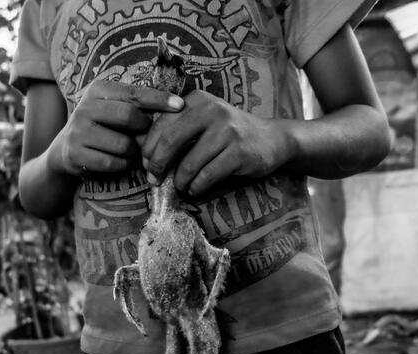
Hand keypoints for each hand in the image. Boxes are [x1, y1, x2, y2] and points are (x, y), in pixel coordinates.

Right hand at [48, 79, 183, 178]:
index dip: (159, 99)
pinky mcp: (76, 154)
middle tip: (146, 135)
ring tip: (129, 150)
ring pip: (123, 144)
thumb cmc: (102, 127)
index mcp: (97, 90)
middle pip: (129, 116)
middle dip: (144, 128)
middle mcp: (85, 107)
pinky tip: (117, 161)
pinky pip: (113, 163)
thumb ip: (137, 105)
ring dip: (133, 151)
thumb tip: (176, 107)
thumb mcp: (114, 108)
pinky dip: (121, 165)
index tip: (180, 105)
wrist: (66, 150)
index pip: (135, 93)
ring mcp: (78, 132)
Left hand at [141, 90, 288, 195]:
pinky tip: (195, 189)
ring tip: (181, 186)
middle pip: (169, 141)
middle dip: (157, 165)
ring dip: (180, 181)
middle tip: (154, 180)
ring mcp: (227, 131)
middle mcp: (211, 110)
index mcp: (197, 100)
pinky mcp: (239, 152)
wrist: (272, 139)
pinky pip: (206, 176)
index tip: (146, 165)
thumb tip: (144, 155)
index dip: (149, 148)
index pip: (161, 124)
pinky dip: (196, 187)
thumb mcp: (203, 122)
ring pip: (188, 164)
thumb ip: (177, 131)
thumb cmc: (230, 134)